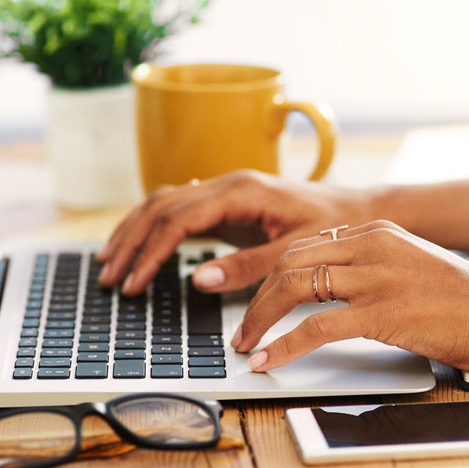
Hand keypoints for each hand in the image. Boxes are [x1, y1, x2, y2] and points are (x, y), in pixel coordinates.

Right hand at [97, 170, 370, 295]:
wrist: (359, 211)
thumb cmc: (334, 227)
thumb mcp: (294, 252)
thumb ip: (248, 266)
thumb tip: (200, 279)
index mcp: (241, 190)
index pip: (177, 219)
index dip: (150, 252)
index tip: (134, 283)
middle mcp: (227, 184)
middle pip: (160, 206)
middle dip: (130, 242)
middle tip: (109, 277)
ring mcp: (225, 191)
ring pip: (164, 203)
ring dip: (134, 231)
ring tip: (111, 263)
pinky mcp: (228, 204)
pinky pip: (179, 210)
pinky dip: (153, 228)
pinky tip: (139, 246)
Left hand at [233, 220, 468, 373]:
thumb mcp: (413, 268)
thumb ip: (374, 270)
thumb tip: (331, 294)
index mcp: (377, 232)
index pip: (304, 245)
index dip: (269, 275)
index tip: (254, 300)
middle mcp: (372, 246)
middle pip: (290, 262)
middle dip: (256, 297)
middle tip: (241, 329)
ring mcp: (377, 277)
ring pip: (294, 287)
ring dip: (260, 320)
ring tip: (246, 346)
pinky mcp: (384, 312)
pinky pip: (316, 327)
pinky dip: (283, 345)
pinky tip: (269, 361)